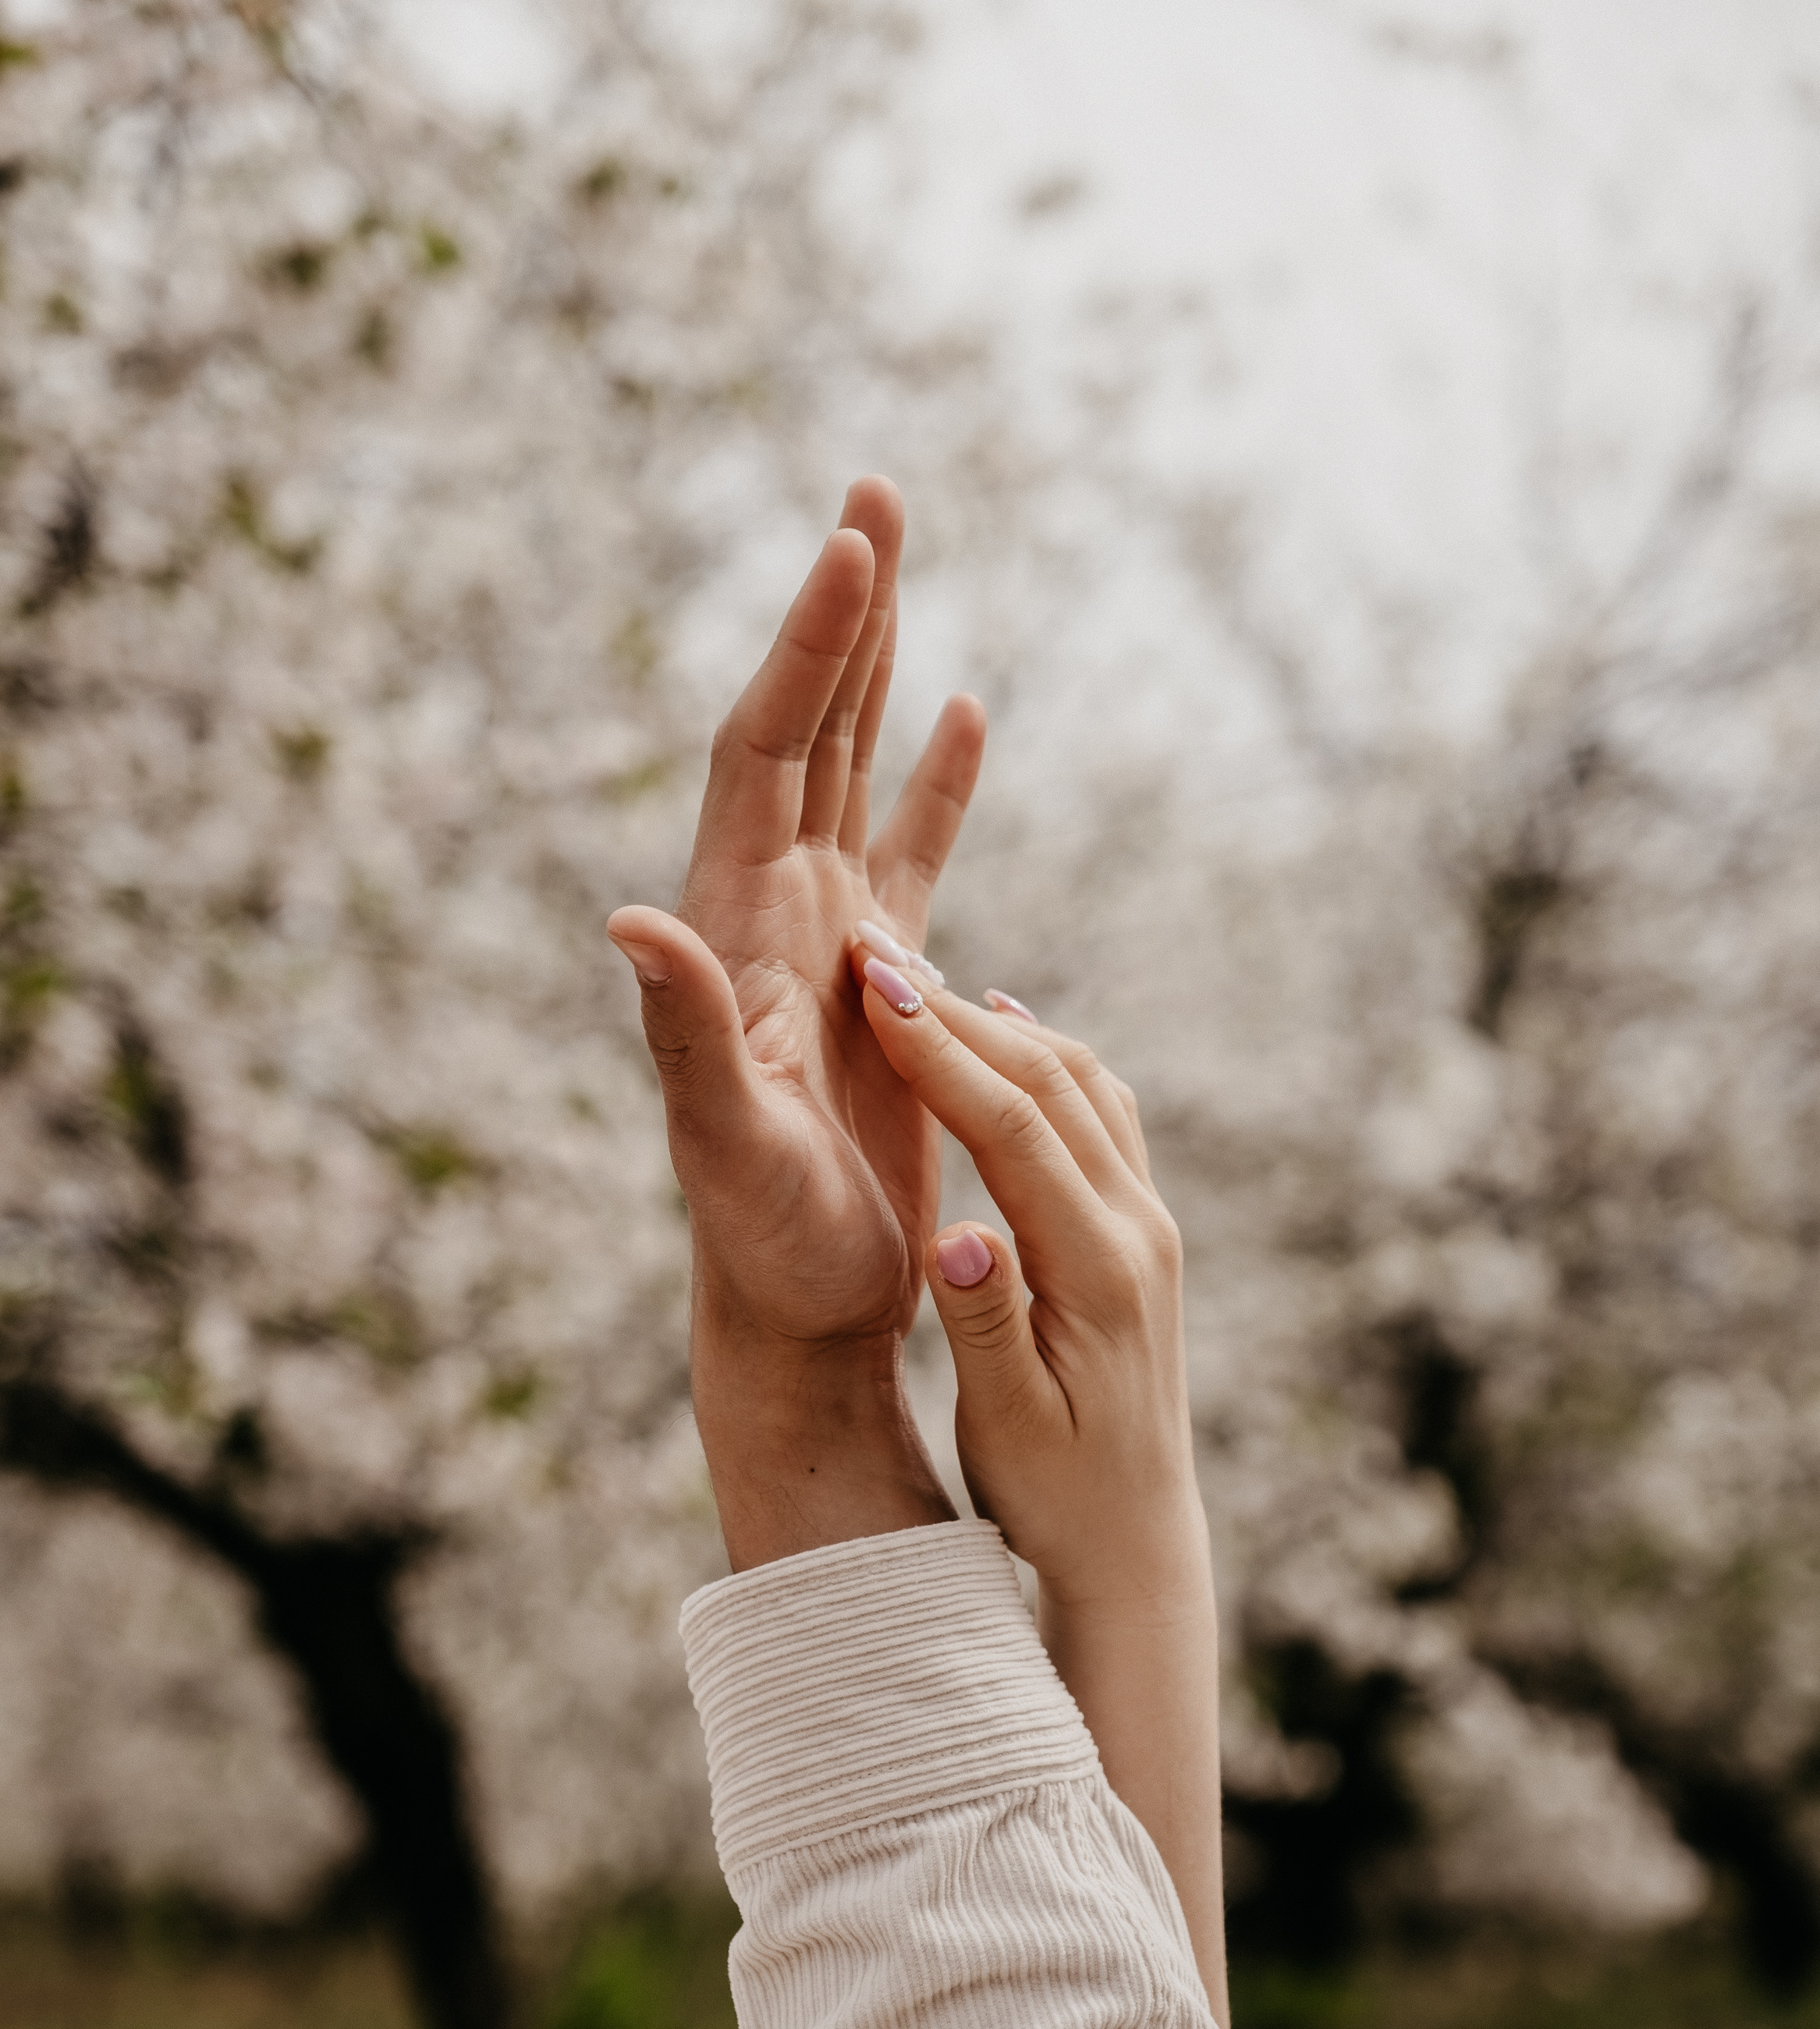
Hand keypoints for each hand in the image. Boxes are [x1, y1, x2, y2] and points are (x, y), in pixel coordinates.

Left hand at [607, 479, 984, 1354]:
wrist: (798, 1313)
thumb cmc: (763, 1247)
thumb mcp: (725, 1145)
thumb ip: (683, 1033)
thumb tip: (627, 921)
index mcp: (735, 930)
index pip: (767, 754)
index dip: (808, 648)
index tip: (854, 544)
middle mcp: (770, 913)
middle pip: (802, 728)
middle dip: (838, 612)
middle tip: (872, 491)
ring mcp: (824, 937)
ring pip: (849, 767)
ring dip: (874, 664)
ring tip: (897, 552)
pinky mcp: (880, 980)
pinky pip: (911, 850)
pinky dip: (935, 780)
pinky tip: (965, 713)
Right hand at [849, 958, 1202, 1607]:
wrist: (1136, 1543)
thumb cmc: (1055, 1496)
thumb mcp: (1007, 1427)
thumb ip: (983, 1324)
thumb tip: (955, 1234)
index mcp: (1101, 1274)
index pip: (1020, 1131)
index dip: (945, 1053)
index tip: (877, 989)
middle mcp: (1139, 1233)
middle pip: (1054, 1083)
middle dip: (960, 1011)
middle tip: (875, 950)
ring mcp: (1149, 1227)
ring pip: (1083, 1085)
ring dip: (999, 1024)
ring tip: (916, 978)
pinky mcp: (1141, 1234)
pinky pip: (1101, 1113)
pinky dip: (1046, 1057)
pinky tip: (1003, 1026)